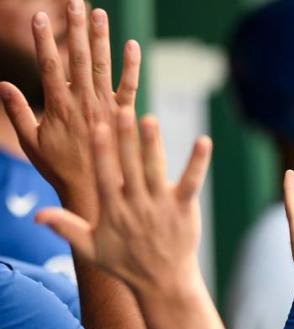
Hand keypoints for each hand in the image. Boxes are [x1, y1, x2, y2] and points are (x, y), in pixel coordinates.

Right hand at [0, 2, 139, 214]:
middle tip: (73, 2)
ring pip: (103, 66)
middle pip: (78, 59)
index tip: (38, 16)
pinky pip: (130, 87)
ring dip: (101, 39)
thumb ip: (18, 113)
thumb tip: (2, 84)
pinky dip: (131, 66)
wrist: (98, 194)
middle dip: (74, 28)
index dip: (43, 40)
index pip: (50, 67)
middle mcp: (84, 103)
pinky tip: (131, 45)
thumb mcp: (32, 144)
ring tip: (98, 13)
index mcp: (58, 107)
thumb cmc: (62, 171)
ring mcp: (106, 108)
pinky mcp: (125, 116)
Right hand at [35, 108, 211, 295]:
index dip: (101, 152)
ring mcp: (162, 206)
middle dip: (126, 140)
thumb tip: (36, 216)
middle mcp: (137, 205)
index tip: (96, 127)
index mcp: (113, 211)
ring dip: (153, 145)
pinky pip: (192, 181)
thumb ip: (66, 229)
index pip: (105, 177)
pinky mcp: (184, 208)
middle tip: (122, 110)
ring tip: (150, 119)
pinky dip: (198, 162)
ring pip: (156, 170)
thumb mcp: (91, 249)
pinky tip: (203, 141)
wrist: (163, 283)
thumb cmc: (124, 263)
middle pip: (130, 167)